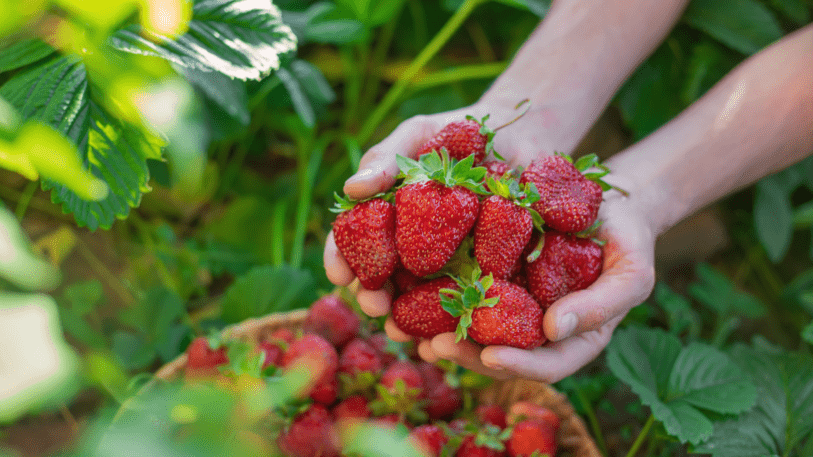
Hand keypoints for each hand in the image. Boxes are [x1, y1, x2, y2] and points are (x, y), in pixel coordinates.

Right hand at [324, 100, 561, 315]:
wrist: (522, 136)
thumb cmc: (459, 132)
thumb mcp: (418, 135)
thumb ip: (384, 159)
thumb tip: (350, 189)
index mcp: (387, 220)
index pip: (353, 244)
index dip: (342, 260)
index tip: (338, 275)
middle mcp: (412, 249)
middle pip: (384, 281)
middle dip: (373, 298)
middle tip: (374, 307)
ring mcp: (450, 265)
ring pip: (422, 301)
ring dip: (410, 321)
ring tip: (405, 332)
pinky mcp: (490, 274)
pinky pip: (473, 301)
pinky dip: (461, 320)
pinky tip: (454, 332)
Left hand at [409, 184, 656, 381]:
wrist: (605, 201)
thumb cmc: (626, 237)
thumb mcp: (632, 270)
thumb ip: (601, 305)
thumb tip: (553, 330)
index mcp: (569, 339)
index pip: (544, 365)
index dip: (517, 365)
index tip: (489, 356)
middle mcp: (534, 329)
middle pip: (496, 354)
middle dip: (464, 354)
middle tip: (434, 345)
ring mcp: (508, 305)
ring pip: (469, 328)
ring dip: (435, 331)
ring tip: (404, 326)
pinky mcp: (486, 275)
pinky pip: (457, 290)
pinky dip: (430, 294)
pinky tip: (404, 288)